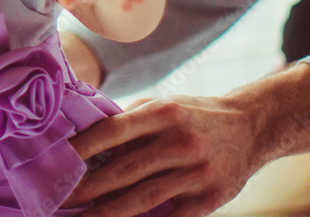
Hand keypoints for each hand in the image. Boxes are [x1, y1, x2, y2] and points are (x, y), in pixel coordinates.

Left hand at [63, 94, 258, 216]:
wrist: (252, 126)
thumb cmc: (196, 114)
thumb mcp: (165, 104)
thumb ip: (131, 120)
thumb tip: (88, 135)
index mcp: (164, 112)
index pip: (114, 131)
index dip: (83, 147)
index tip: (57, 160)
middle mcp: (180, 141)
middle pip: (124, 170)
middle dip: (87, 187)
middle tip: (57, 198)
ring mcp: (197, 172)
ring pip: (143, 198)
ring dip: (107, 212)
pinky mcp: (209, 199)